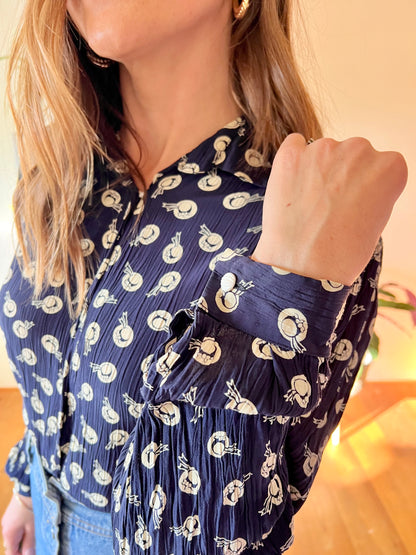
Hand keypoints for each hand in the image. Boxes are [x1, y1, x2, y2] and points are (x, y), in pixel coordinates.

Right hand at [1, 494, 34, 554]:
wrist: (27, 488)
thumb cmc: (31, 508)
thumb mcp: (32, 528)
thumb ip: (29, 544)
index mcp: (9, 535)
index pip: (11, 553)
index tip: (31, 553)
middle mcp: (4, 529)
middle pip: (11, 545)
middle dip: (22, 548)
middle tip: (34, 545)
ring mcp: (6, 521)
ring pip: (13, 536)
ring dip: (22, 539)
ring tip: (34, 534)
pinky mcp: (10, 514)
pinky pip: (14, 528)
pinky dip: (21, 530)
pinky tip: (30, 525)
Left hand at [252, 133, 406, 284]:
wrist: (304, 266)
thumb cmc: (343, 252)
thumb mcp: (376, 219)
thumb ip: (371, 190)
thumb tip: (353, 182)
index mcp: (390, 166)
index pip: (382, 165)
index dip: (366, 186)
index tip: (357, 203)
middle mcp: (360, 149)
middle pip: (352, 155)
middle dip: (342, 175)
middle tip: (329, 206)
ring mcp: (324, 148)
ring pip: (322, 152)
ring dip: (316, 170)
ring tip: (307, 205)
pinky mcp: (291, 154)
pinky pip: (294, 146)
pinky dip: (293, 162)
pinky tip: (291, 187)